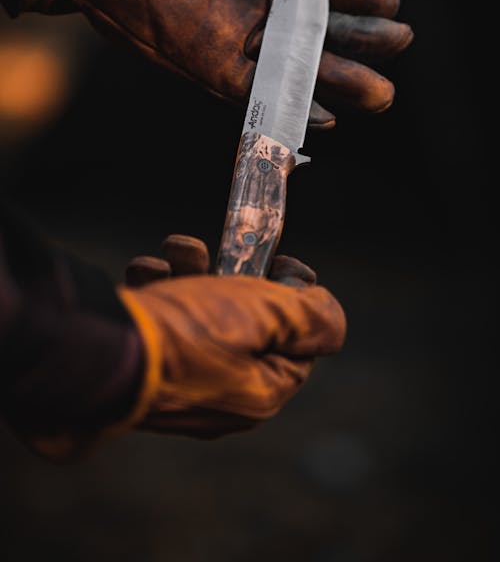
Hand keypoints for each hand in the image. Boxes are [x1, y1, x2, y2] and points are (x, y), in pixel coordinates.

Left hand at [21, 0, 412, 127]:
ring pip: (292, 69)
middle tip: (402, 42)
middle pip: (314, 36)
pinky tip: (324, 114)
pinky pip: (254, 91)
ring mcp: (228, 41)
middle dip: (358, 42)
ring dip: (335, 82)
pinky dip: (287, 102)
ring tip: (383, 92)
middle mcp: (247, 15)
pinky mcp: (205, 62)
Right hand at [119, 235, 345, 436]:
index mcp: (260, 394)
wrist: (100, 350)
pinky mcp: (142, 363)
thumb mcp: (266, 315)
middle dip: (236, 275)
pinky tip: (148, 272)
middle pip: (248, 324)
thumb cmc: (188, 335)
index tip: (283, 262)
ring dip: (192, 271)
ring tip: (177, 252)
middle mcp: (221, 395)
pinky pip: (161, 321)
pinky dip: (158, 287)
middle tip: (226, 250)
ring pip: (201, 314)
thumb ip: (312, 317)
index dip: (298, 298)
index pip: (300, 345)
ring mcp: (178, 382)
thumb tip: (330, 317)